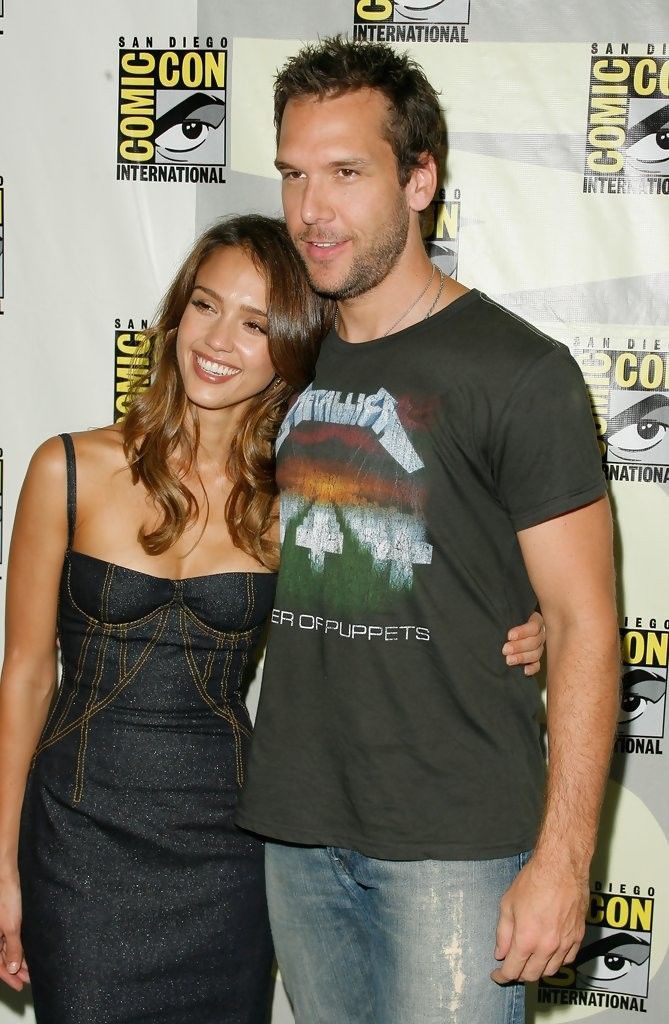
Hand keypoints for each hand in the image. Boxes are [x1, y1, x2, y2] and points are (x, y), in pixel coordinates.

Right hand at [0, 875, 29, 990]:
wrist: (7, 876)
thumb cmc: (6, 898)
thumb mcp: (11, 926)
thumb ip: (13, 948)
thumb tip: (14, 968)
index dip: (9, 978)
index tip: (19, 987)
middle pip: (3, 960)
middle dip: (16, 971)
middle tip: (29, 979)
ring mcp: (0, 928)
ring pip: (8, 950)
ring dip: (19, 960)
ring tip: (32, 968)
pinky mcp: (7, 920)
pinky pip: (11, 939)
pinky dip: (19, 947)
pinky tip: (28, 952)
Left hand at [491, 854, 587, 983]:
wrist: (561, 867)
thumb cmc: (534, 880)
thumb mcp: (508, 904)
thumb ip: (503, 933)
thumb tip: (500, 953)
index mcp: (527, 939)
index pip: (513, 970)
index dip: (502, 975)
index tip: (497, 974)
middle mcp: (547, 946)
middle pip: (532, 975)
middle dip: (518, 974)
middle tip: (511, 965)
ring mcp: (565, 943)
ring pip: (551, 971)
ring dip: (538, 970)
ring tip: (529, 960)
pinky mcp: (578, 936)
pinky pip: (568, 960)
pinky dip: (556, 962)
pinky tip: (549, 953)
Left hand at [502, 610, 544, 675]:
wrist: (504, 628)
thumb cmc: (506, 617)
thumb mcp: (509, 612)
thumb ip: (507, 611)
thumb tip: (498, 608)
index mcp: (536, 620)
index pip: (533, 626)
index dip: (522, 632)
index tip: (509, 636)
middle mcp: (540, 634)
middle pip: (534, 642)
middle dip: (519, 646)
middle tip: (505, 650)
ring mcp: (539, 647)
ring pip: (535, 654)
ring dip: (522, 658)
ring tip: (508, 660)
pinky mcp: (535, 659)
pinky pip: (537, 665)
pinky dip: (532, 668)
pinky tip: (525, 671)